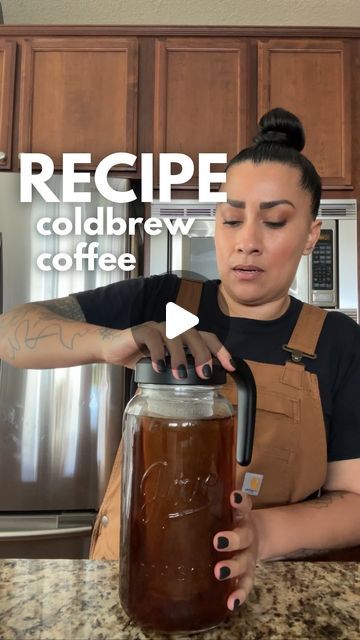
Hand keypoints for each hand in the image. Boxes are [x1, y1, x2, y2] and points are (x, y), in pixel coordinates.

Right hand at [101, 321, 234, 379]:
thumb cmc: (141, 358)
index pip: (207, 338)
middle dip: (203, 353)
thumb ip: (180, 371)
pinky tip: (159, 368)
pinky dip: (158, 353)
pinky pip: (153, 338)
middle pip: (194, 334)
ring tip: (179, 375)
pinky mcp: (141, 330)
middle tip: (205, 373)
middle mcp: (173, 329)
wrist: (114, 349)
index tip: (231, 366)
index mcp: (182, 337)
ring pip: (175, 335)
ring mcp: (157, 328)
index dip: (220, 350)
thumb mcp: (165, 367)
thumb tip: (200, 392)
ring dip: (179, 355)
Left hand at [213, 491, 258, 610]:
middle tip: (217, 541)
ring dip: (232, 567)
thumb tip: (172, 493)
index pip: (244, 506)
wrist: (257, 537)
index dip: (240, 501)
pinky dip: (240, 594)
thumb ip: (209, 504)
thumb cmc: (230, 522)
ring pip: (243, 562)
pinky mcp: (249, 573)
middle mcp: (248, 535)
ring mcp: (249, 556)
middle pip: (243, 537)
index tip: (233, 497)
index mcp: (242, 517)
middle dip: (231, 539)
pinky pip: (246, 585)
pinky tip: (230, 603)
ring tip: (219, 572)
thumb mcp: (225, 511)